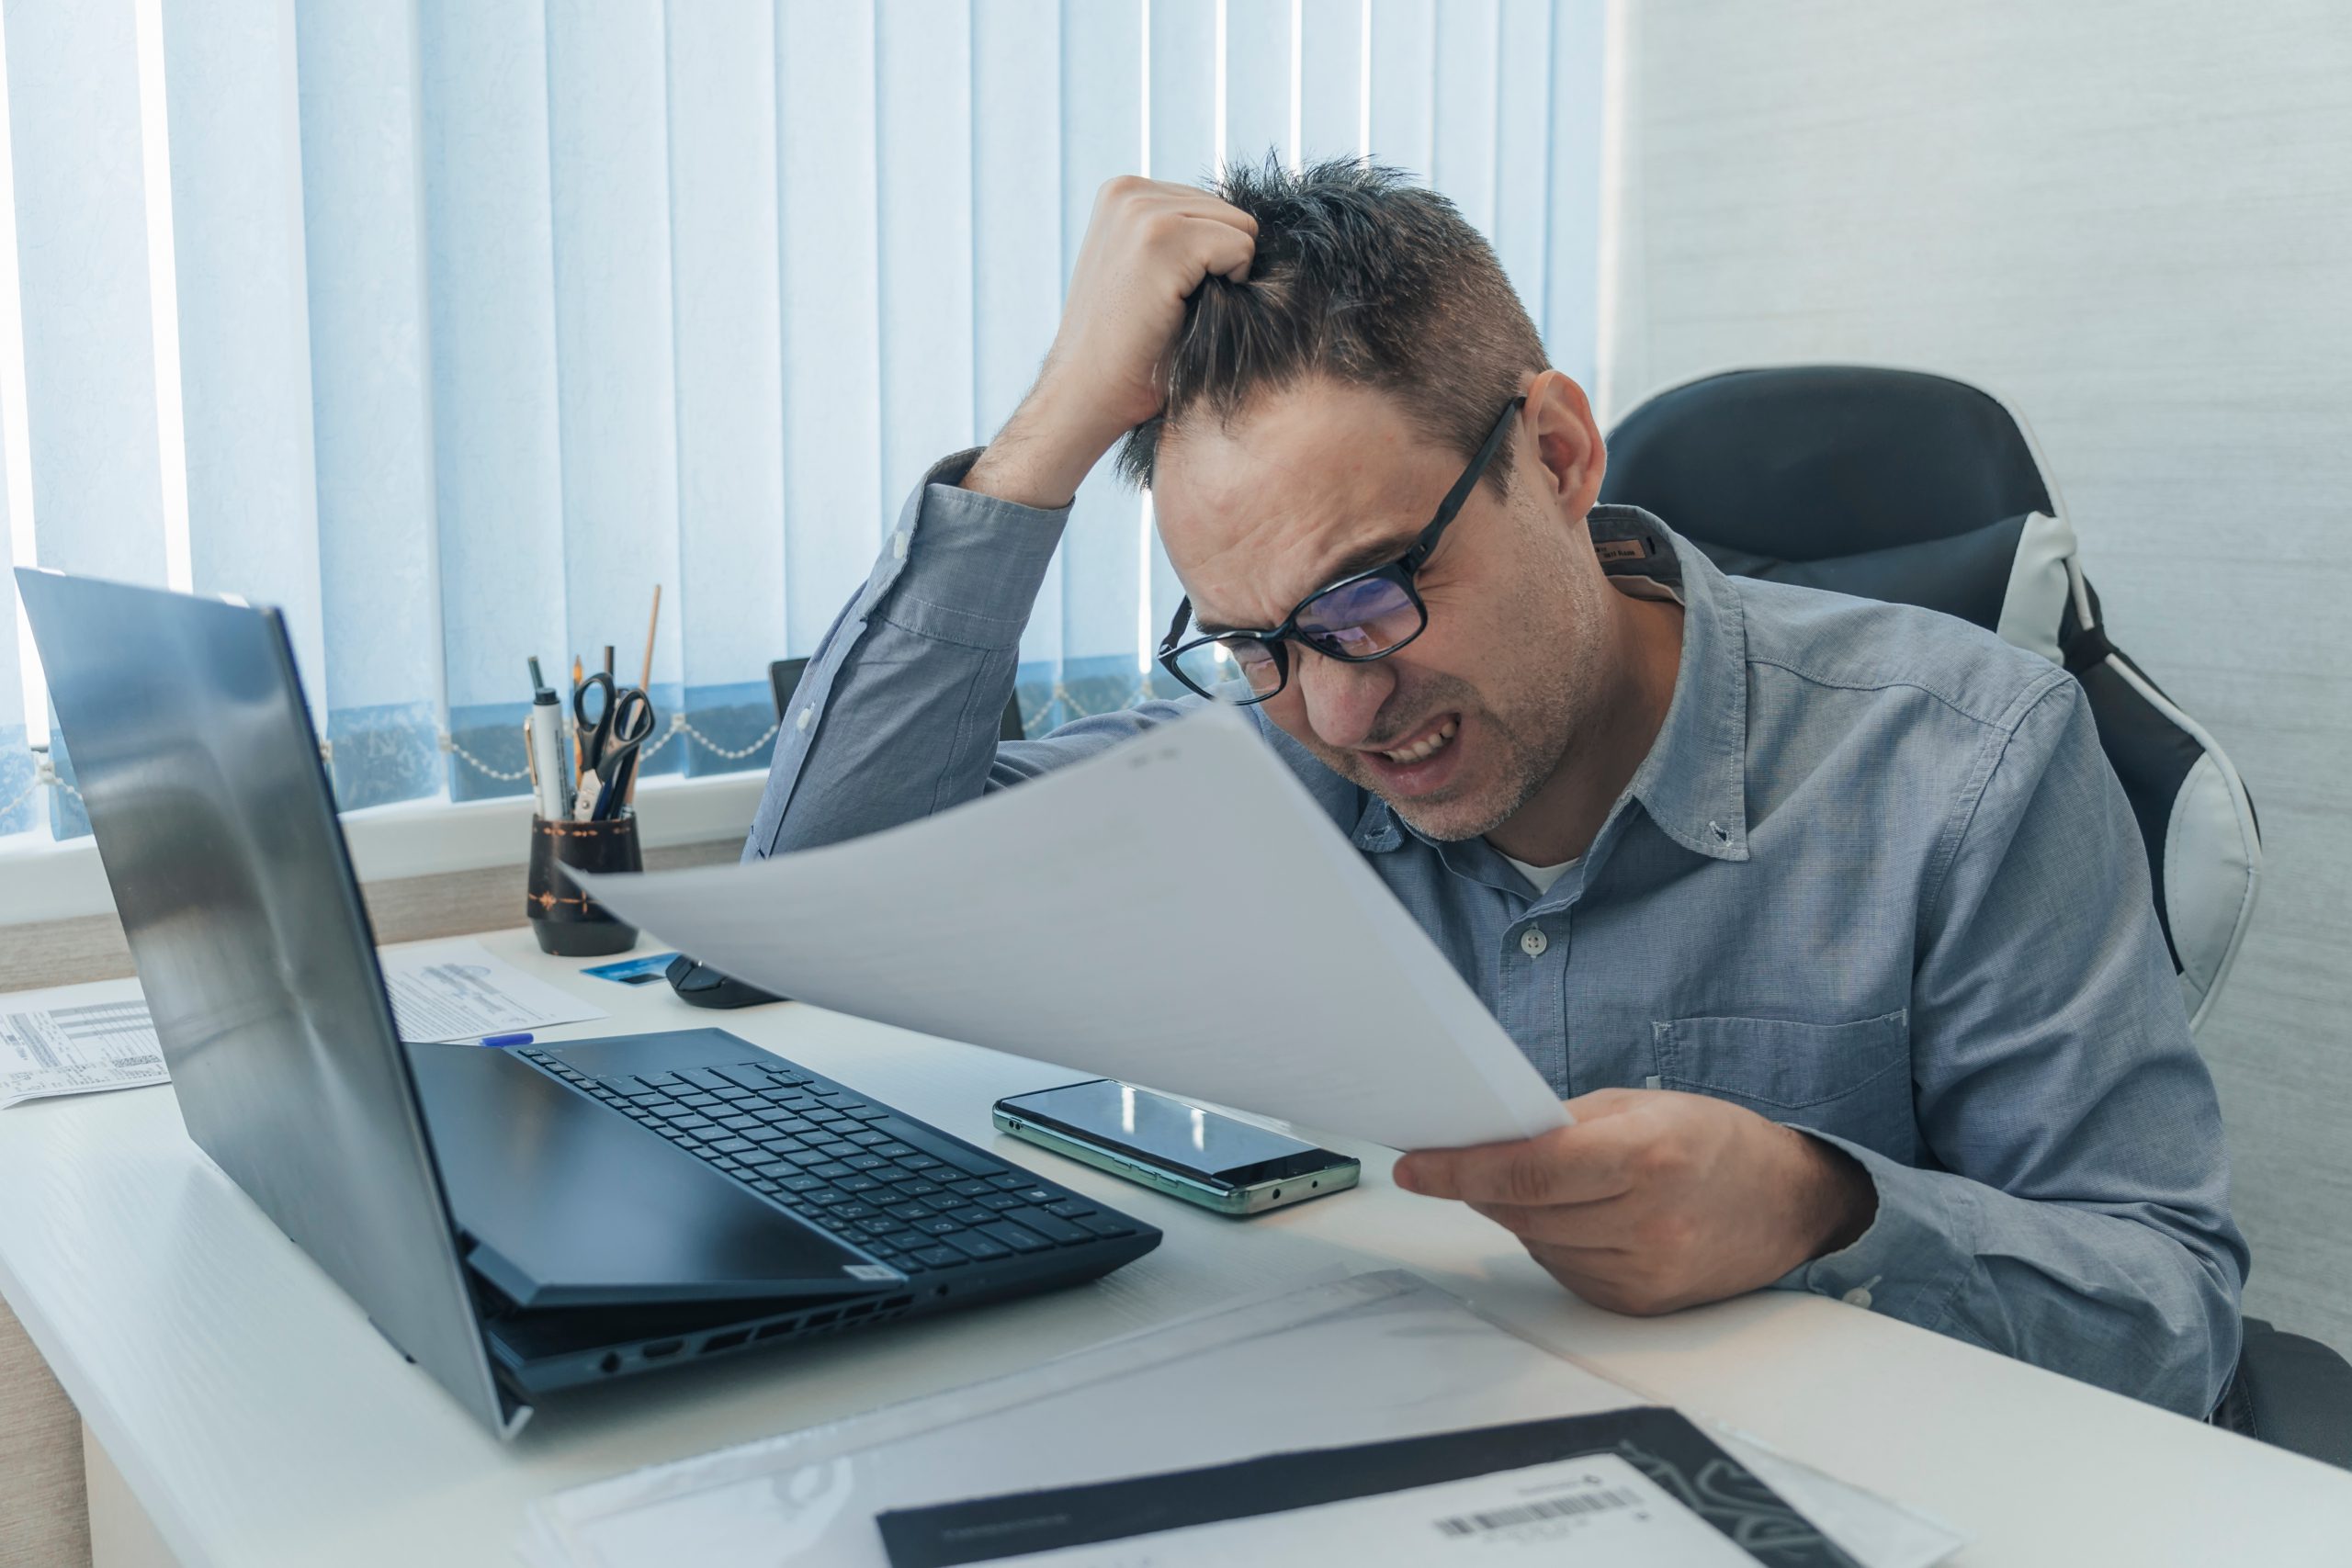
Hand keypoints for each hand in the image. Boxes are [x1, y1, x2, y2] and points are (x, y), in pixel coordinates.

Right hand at [963, 176, 1257, 508]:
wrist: (1086, 393)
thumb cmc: (1126, 348)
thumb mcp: (1148, 271)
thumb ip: (1182, 235)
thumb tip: (1253, 227)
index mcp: (1124, 193)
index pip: (1212, 206)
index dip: (1208, 259)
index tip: (1166, 295)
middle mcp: (1129, 191)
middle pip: (1231, 213)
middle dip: (1219, 264)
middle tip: (1171, 309)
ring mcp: (1142, 210)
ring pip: (1241, 228)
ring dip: (1223, 276)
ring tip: (1174, 309)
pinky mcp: (1160, 237)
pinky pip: (1241, 248)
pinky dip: (1229, 287)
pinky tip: (1182, 312)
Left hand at [1392, 1088, 1875, 1315]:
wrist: (1790, 1202)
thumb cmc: (1715, 1141)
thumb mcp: (1641, 1105)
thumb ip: (1560, 1124)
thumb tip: (1484, 1140)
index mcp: (1647, 1156)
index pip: (1528, 1172)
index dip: (1460, 1171)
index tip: (1414, 1167)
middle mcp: (1648, 1221)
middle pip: (1523, 1212)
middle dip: (1482, 1187)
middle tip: (1458, 1161)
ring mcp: (1646, 1271)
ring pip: (1537, 1244)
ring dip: (1519, 1215)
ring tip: (1544, 1184)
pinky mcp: (1641, 1305)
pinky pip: (1564, 1272)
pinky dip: (1553, 1243)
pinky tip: (1577, 1218)